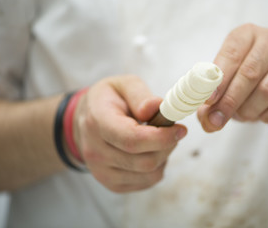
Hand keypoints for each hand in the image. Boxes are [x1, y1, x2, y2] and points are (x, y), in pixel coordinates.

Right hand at [74, 76, 186, 192]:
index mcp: (97, 122)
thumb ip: (140, 95)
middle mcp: (95, 151)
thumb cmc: (109, 99)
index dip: (161, 137)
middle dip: (167, 146)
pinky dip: (157, 168)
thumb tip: (156, 107)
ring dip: (164, 157)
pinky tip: (151, 152)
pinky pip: (146, 182)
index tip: (180, 129)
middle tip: (173, 131)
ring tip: (159, 140)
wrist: (87, 119)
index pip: (132, 139)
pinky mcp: (111, 183)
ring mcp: (101, 171)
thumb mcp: (124, 85)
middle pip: (144, 161)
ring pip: (148, 174)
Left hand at [198, 24, 267, 131]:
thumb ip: (213, 99)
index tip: (209, 100)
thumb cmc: (252, 82)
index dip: (218, 80)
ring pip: (267, 90)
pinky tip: (263, 115)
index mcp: (248, 34)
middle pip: (249, 73)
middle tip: (217, 120)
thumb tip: (206, 119)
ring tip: (243, 116)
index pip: (231, 55)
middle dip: (230, 101)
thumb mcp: (228, 83)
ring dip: (249, 110)